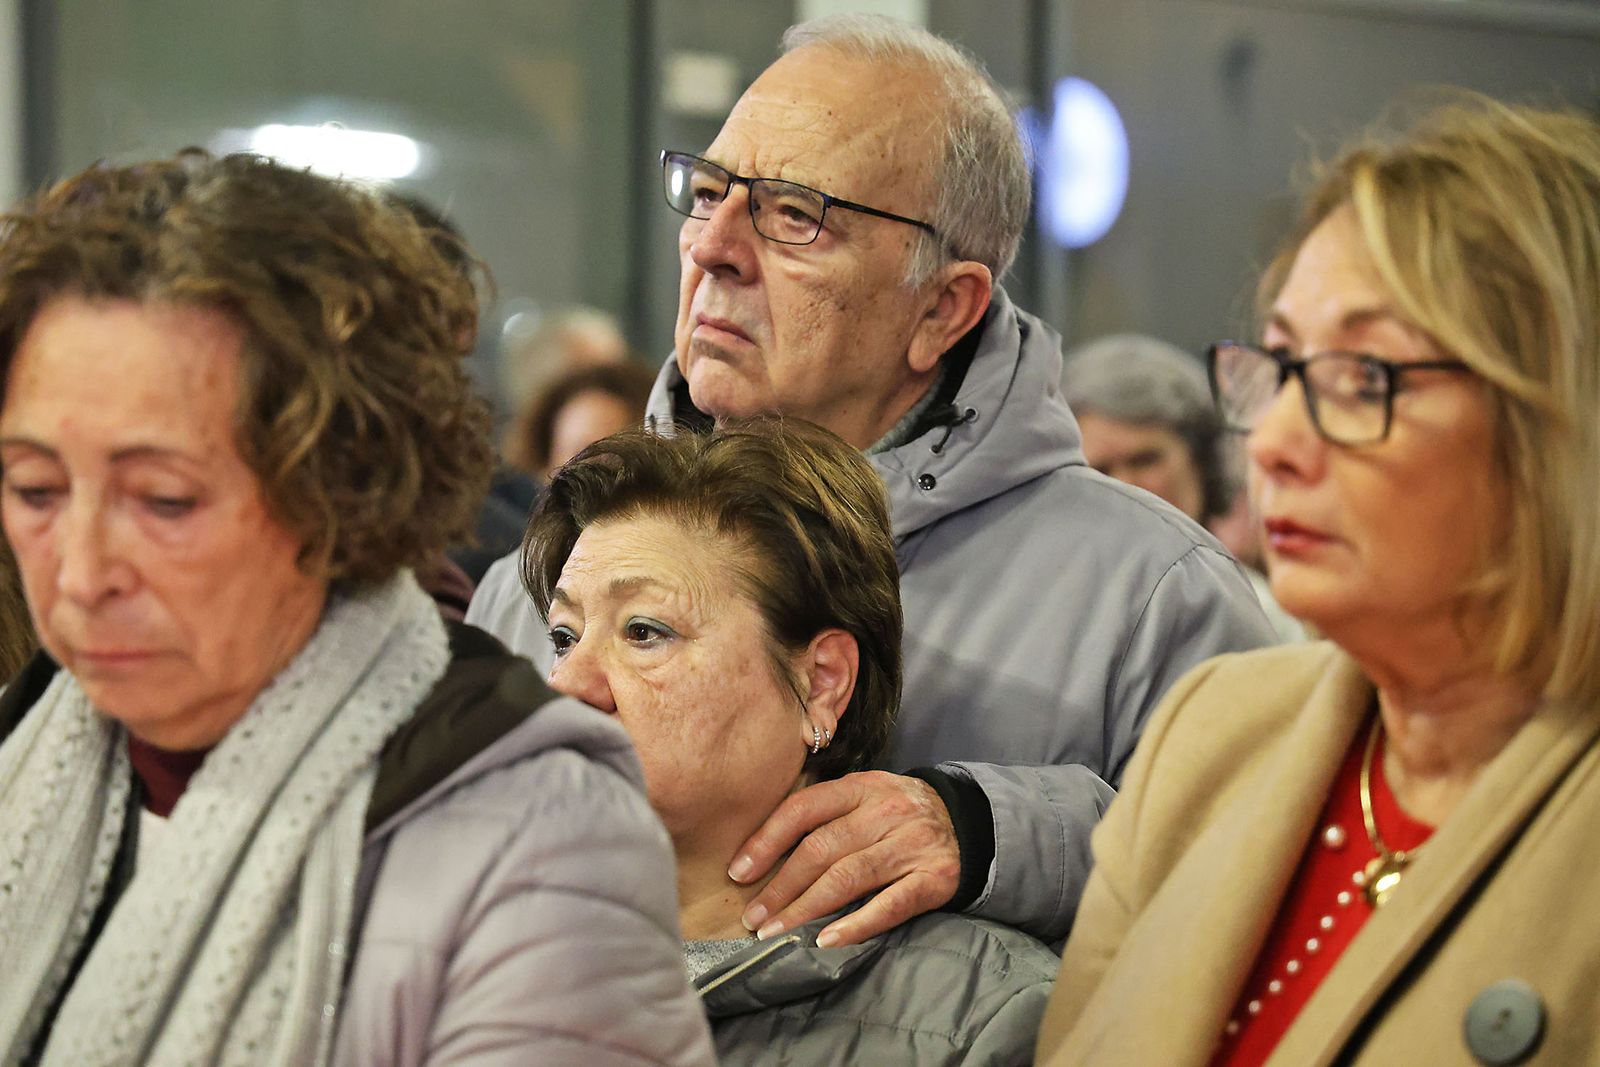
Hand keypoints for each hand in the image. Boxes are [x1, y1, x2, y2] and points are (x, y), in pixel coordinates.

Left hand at [728, 770, 960, 947]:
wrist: (970, 822)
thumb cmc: (899, 814)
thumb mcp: (866, 796)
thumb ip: (826, 814)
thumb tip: (764, 851)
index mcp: (861, 786)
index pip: (804, 809)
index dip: (767, 840)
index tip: (739, 871)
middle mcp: (886, 812)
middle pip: (821, 849)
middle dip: (780, 886)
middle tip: (752, 917)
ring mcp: (911, 845)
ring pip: (848, 877)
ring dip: (805, 909)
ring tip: (775, 932)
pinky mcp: (935, 878)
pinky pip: (890, 904)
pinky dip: (856, 924)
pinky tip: (827, 940)